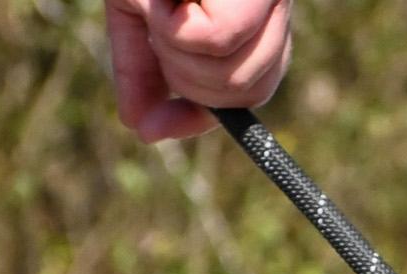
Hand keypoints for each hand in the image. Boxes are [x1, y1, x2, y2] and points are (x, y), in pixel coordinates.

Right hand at [104, 0, 291, 142]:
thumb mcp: (137, 9)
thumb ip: (141, 68)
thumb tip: (141, 128)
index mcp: (252, 23)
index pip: (245, 95)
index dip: (202, 116)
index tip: (158, 125)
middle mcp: (270, 12)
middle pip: (240, 94)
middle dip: (183, 77)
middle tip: (157, 25)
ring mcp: (269, 2)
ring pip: (230, 77)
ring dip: (175, 50)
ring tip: (161, 1)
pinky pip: (216, 42)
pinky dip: (175, 26)